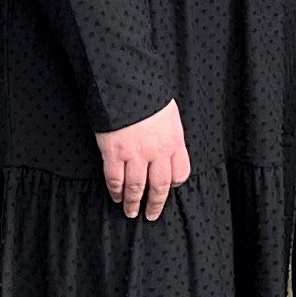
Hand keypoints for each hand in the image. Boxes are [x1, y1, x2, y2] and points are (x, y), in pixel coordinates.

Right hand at [95, 102, 192, 219]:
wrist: (125, 81)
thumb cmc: (145, 91)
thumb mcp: (166, 110)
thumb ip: (166, 129)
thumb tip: (162, 138)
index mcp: (174, 139)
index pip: (180, 171)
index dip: (175, 183)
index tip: (169, 188)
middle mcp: (157, 151)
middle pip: (160, 185)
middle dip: (156, 203)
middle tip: (151, 215)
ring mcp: (135, 154)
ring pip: (136, 187)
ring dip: (133, 202)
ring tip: (131, 212)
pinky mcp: (114, 152)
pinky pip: (115, 179)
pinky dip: (115, 191)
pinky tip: (115, 197)